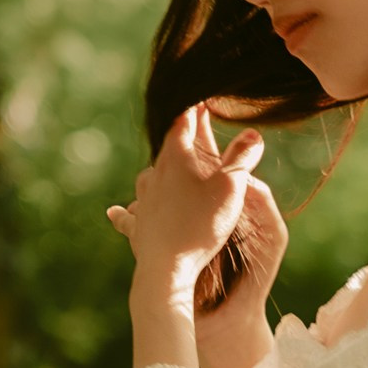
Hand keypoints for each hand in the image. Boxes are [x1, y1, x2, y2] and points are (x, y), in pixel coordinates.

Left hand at [106, 105, 281, 304]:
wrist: (166, 267)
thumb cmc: (201, 225)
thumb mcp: (231, 188)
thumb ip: (242, 158)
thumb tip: (253, 133)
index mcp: (176, 157)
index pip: (184, 123)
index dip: (195, 111)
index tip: (202, 100)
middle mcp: (155, 174)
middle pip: (168, 149)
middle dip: (182, 140)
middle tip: (193, 130)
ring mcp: (143, 199)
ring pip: (150, 177)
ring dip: (162, 170)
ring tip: (168, 169)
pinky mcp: (137, 225)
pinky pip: (130, 213)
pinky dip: (127, 210)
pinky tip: (115, 211)